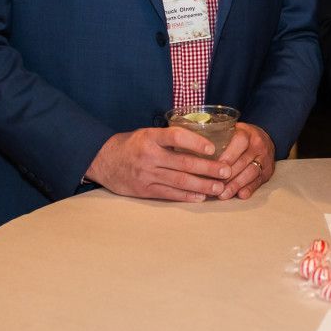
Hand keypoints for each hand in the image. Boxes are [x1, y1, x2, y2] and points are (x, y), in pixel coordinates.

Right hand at [85, 126, 232, 201]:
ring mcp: (147, 174)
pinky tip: (200, 197)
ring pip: (179, 181)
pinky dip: (187, 196)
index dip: (195, 142)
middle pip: (183, 163)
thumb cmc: (132, 145)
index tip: (213, 148)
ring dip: (202, 185)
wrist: (104, 160)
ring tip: (219, 188)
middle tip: (226, 171)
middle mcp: (149, 155)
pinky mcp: (144, 190)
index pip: (175, 136)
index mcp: (150, 137)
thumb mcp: (147, 133)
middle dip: (208, 168)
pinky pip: (169, 194)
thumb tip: (202, 139)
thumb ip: (169, 137)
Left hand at [214, 123, 275, 199]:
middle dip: (228, 175)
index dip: (227, 155)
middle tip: (214, 186)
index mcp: (248, 133)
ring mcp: (265, 159)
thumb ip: (218, 137)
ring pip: (251, 173)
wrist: (265, 139)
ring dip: (236, 185)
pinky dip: (249, 189)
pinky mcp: (267, 172)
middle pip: (243, 161)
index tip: (214, 166)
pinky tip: (240, 195)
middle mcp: (258, 145)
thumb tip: (192, 147)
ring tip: (223, 194)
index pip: (239, 142)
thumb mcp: (233, 131)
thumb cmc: (241, 137)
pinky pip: (258, 181)